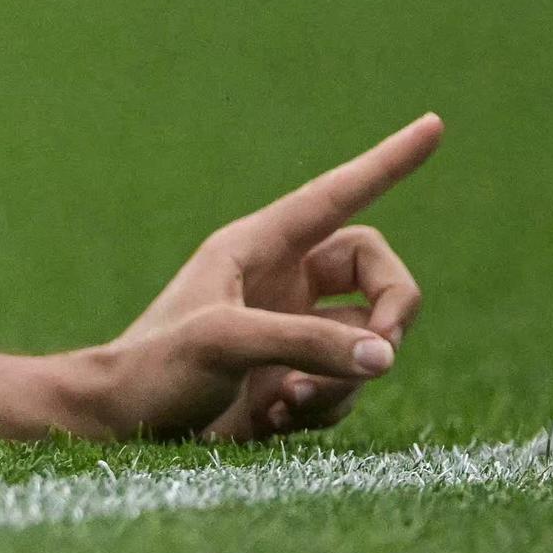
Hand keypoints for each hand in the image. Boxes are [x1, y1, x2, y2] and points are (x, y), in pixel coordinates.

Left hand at [72, 115, 436, 441]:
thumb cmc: (154, 369)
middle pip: (376, 274)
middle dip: (392, 313)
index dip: (387, 163)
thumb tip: (386, 355)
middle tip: (382, 354)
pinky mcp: (294, 375)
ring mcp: (292, 328)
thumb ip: (306, 343)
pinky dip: (327, 405)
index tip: (435, 125)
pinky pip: (347, 383)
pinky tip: (273, 418)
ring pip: (368, 340)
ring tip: (288, 400)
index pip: (337, 195)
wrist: (118, 427)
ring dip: (347, 377)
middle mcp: (282, 279)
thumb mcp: (224, 344)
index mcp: (257, 246)